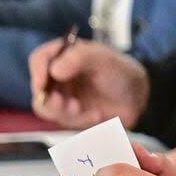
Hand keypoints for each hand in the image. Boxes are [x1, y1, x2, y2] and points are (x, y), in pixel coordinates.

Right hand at [29, 38, 148, 127]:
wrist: (137, 98)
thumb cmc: (121, 72)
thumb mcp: (105, 60)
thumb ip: (81, 58)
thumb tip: (54, 70)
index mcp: (65, 55)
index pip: (40, 59)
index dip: (38, 72)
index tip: (42, 85)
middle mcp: (58, 74)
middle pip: (39, 88)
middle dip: (52, 100)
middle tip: (72, 106)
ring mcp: (62, 94)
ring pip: (47, 107)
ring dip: (65, 113)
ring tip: (86, 111)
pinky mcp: (68, 113)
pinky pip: (63, 120)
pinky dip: (79, 120)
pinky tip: (97, 115)